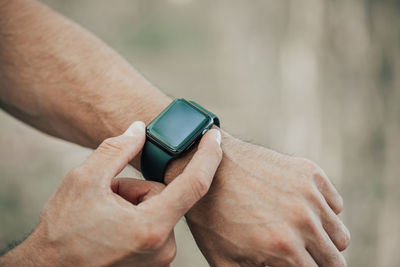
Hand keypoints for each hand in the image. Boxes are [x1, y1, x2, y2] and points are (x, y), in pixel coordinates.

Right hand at [0, 122, 221, 266]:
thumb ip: (116, 150)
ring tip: (105, 216)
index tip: (214, 136)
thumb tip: (139, 129)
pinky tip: (112, 226)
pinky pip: (156, 225)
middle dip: (136, 188)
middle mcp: (162, 248)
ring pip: (158, 209)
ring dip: (134, 204)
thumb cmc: (62, 232)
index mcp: (150, 227)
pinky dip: (137, 218)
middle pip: (163, 195)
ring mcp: (160, 259)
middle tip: (107, 197)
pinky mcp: (155, 263)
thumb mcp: (84, 180)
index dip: (208, 156)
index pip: (194, 184)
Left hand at [185, 135, 349, 266]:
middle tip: (297, 257)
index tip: (293, 265)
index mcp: (282, 247)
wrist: (207, 166)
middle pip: (335, 261)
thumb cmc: (212, 218)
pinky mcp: (310, 172)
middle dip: (318, 263)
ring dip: (323, 240)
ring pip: (339, 235)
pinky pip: (335, 204)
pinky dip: (323, 212)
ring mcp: (308, 193)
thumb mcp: (226, 262)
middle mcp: (302, 219)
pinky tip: (299, 209)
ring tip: (299, 235)